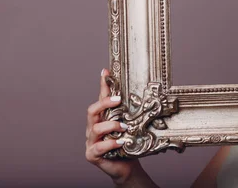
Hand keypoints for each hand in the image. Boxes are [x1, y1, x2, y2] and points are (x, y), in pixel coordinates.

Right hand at [85, 68, 140, 184]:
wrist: (127, 165)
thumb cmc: (128, 142)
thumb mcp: (130, 125)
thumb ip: (131, 112)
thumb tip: (145, 95)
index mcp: (103, 118)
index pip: (101, 98)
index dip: (103, 85)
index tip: (106, 72)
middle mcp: (94, 127)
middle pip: (92, 110)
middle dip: (104, 103)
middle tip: (118, 100)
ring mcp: (91, 141)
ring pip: (95, 128)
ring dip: (111, 126)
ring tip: (124, 127)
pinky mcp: (92, 154)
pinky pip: (98, 147)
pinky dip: (110, 143)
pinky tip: (121, 142)